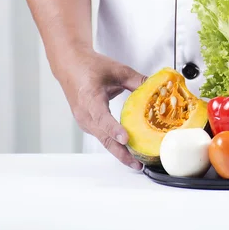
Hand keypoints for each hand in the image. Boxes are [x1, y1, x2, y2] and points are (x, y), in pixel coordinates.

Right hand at [55, 49, 146, 169]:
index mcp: (89, 97)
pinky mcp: (88, 124)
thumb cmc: (90, 66)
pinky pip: (103, 137)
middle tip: (138, 164)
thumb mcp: (118, 70)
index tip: (125, 138)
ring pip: (104, 140)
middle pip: (104, 137)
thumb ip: (138, 81)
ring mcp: (85, 121)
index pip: (101, 117)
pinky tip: (129, 150)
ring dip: (119, 152)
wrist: (70, 65)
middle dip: (121, 153)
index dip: (114, 129)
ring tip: (137, 162)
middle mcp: (85, 113)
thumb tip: (158, 90)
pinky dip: (115, 144)